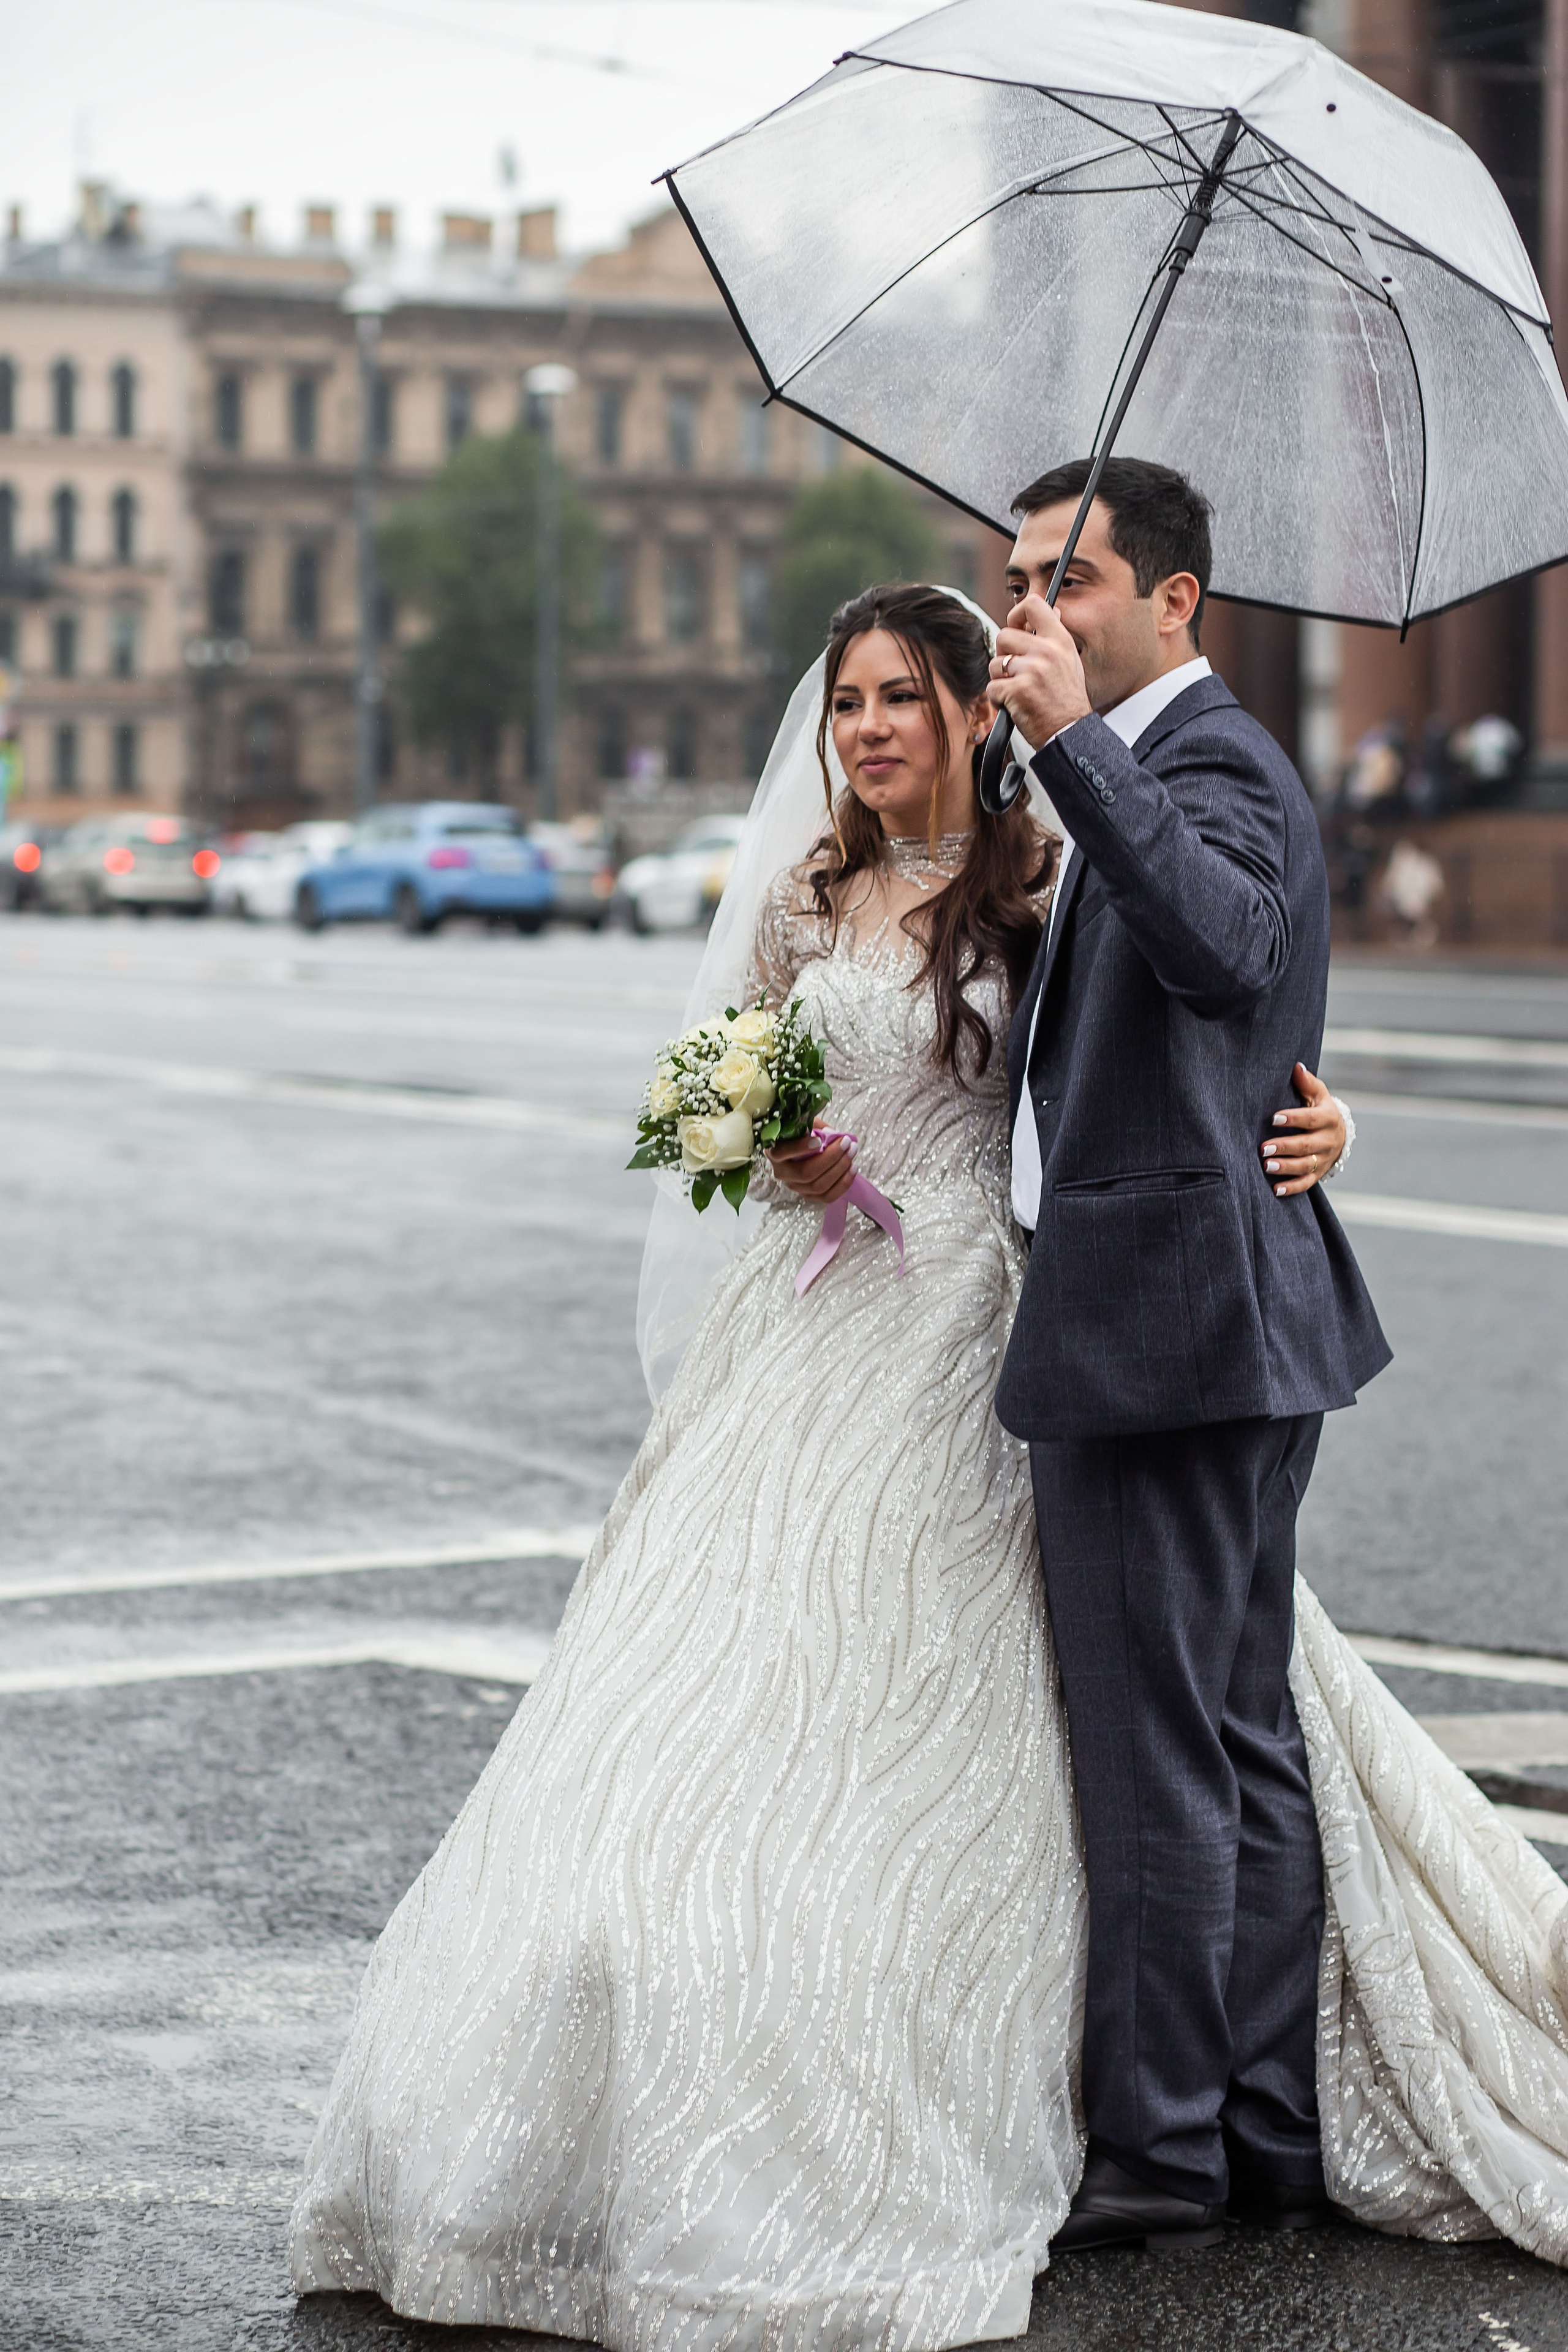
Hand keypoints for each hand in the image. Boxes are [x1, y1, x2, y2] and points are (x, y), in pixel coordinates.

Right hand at [769, 1121, 855, 1205]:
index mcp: (775, 1152)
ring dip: (840, 1169)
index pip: (782, 1152)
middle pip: (806, 1172)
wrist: (802, 1150)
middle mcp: (782, 1173)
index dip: (800, 1148)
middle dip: (831, 1157)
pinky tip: (852, 1169)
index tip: (818, 1140)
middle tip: (847, 1143)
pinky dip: (843, 1183)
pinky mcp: (808, 1196)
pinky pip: (828, 1197)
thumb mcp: (805, 1124)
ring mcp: (795, 1187)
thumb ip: (816, 1127)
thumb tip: (832, 1135)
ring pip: (819, 1186)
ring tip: (852, 1152)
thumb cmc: (803, 1134)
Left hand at [988, 593, 1092, 747]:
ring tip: (1018, 692)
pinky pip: (992, 688)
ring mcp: (1032, 670)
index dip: (1016, 614)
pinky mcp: (1018, 691)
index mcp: (1059, 640)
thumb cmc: (1067, 701)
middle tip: (1015, 672)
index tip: (1015, 627)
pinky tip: (1015, 706)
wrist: (1069, 733)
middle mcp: (1046, 651)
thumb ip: (1056, 636)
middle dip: (1003, 656)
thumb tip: (1053, 610)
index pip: (1033, 605)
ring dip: (1000, 680)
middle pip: (1004, 636)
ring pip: (995, 664)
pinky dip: (998, 700)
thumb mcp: (1070, 661)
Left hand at [1262, 1064, 1344, 1196]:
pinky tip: (1275, 1189)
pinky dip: (1292, 1188)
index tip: (1273, 1119)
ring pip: (1306, 1166)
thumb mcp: (1318, 1093)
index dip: (1293, 1119)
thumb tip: (1296, 1066)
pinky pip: (1307, 1183)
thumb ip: (1306, 1082)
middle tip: (1263, 1147)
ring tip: (1267, 1166)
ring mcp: (1325, 1158)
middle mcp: (1328, 1140)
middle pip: (1306, 1145)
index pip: (1310, 1119)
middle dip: (1285, 1147)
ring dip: (1286, 1168)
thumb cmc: (1320, 1108)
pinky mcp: (1319, 1173)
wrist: (1339, 1132)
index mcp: (1328, 1118)